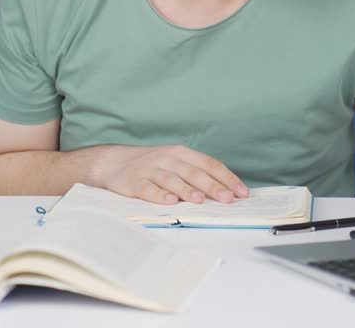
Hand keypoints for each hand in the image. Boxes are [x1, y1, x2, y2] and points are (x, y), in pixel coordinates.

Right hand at [89, 145, 249, 204]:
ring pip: (172, 179)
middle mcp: (168, 159)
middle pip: (194, 172)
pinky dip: (159, 195)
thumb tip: (226, 192)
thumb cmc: (152, 166)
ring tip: (200, 200)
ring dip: (187, 189)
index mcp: (181, 153)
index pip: (209, 164)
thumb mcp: (174, 163)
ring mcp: (150, 169)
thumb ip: (196, 174)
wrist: (113, 162)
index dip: (226, 177)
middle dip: (213, 186)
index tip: (241, 192)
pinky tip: (169, 201)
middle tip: (228, 198)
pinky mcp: (134, 181)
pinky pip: (148, 188)